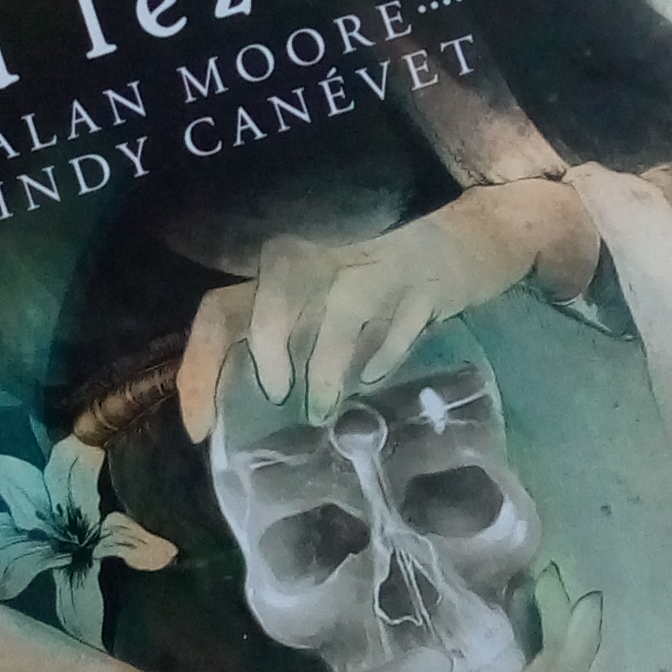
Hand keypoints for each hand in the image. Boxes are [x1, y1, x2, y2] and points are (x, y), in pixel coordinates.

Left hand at [177, 178, 601, 439]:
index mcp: (287, 275)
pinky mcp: (426, 284)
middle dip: (266, 342)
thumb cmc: (378, 287)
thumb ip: (285, 351)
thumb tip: (243, 418)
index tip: (201, 430)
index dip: (200, 368)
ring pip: (343, 303)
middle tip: (275, 393)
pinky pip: (401, 322)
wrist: (471, 241)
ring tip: (322, 411)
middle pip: (276, 280)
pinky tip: (373, 378)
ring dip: (327, 363)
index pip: (219, 309)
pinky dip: (384, 356)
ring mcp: (380, 268)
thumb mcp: (321, 311)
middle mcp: (326, 261)